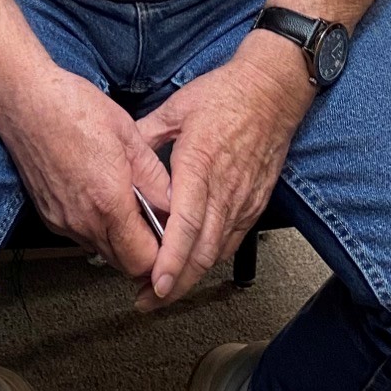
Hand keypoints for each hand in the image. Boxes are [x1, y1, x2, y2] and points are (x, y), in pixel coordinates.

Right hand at [0, 65, 172, 280]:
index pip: (142, 261)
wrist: (24, 101)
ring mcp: (62, 222)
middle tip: (154, 222)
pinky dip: (98, 229)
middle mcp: (83, 221)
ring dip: (120, 241)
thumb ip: (153, 177)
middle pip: (123, 264)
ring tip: (129, 207)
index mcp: (109, 201)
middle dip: (144, 251)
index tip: (170, 236)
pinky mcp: (48, 217)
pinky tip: (102, 199)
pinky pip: (82, 237)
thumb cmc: (74, 108)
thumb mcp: (128, 134)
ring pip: (102, 252)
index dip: (162, 255)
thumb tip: (171, 203)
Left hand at [133, 33, 311, 309]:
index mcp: (199, 164)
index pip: (186, 225)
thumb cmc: (224, 94)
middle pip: (202, 252)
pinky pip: (232, 240)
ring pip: (218, 252)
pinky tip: (194, 265)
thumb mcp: (175, 108)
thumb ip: (145, 138)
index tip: (153, 284)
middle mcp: (224, 189)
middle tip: (148, 299)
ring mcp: (243, 199)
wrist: (272, 90)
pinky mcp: (255, 203)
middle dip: (175, 284)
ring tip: (164, 290)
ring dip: (191, 277)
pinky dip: (211, 259)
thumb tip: (118, 157)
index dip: (170, 261)